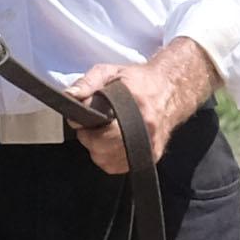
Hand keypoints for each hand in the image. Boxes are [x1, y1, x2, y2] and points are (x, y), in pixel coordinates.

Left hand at [63, 42, 215, 177]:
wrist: (169, 89)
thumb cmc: (138, 81)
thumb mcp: (109, 72)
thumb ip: (87, 83)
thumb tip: (70, 96)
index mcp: (136, 106)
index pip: (102, 130)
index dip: (86, 127)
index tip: (83, 120)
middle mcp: (146, 129)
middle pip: (102, 149)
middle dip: (89, 138)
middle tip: (92, 126)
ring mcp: (150, 145)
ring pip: (108, 161)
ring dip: (98, 150)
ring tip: (103, 133)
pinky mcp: (152, 156)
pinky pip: (120, 167)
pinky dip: (109, 158)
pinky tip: (111, 143)